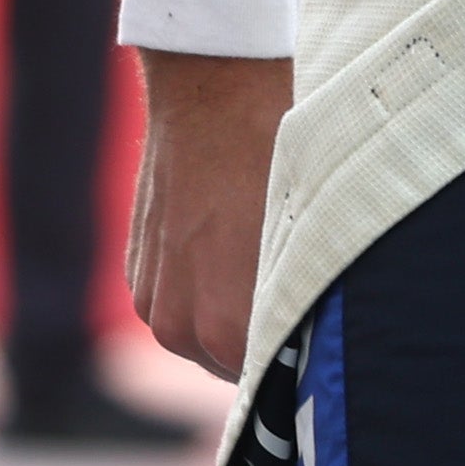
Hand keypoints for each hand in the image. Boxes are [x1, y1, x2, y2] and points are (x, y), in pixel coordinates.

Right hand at [125, 47, 292, 379]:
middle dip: (263, 341)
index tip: (324, 342)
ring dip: (230, 316)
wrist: (214, 87)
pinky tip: (231, 243)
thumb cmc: (278, 157)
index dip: (302, 361)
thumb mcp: (310, 239)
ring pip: (203, 337)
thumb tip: (327, 344)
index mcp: (226, 332)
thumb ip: (307, 305)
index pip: (271, 379)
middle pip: (234, 366)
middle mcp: (178, 328)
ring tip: (263, 266)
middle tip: (303, 300)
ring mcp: (151, 298)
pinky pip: (178, 302)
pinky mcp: (137, 268)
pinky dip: (203, 287)